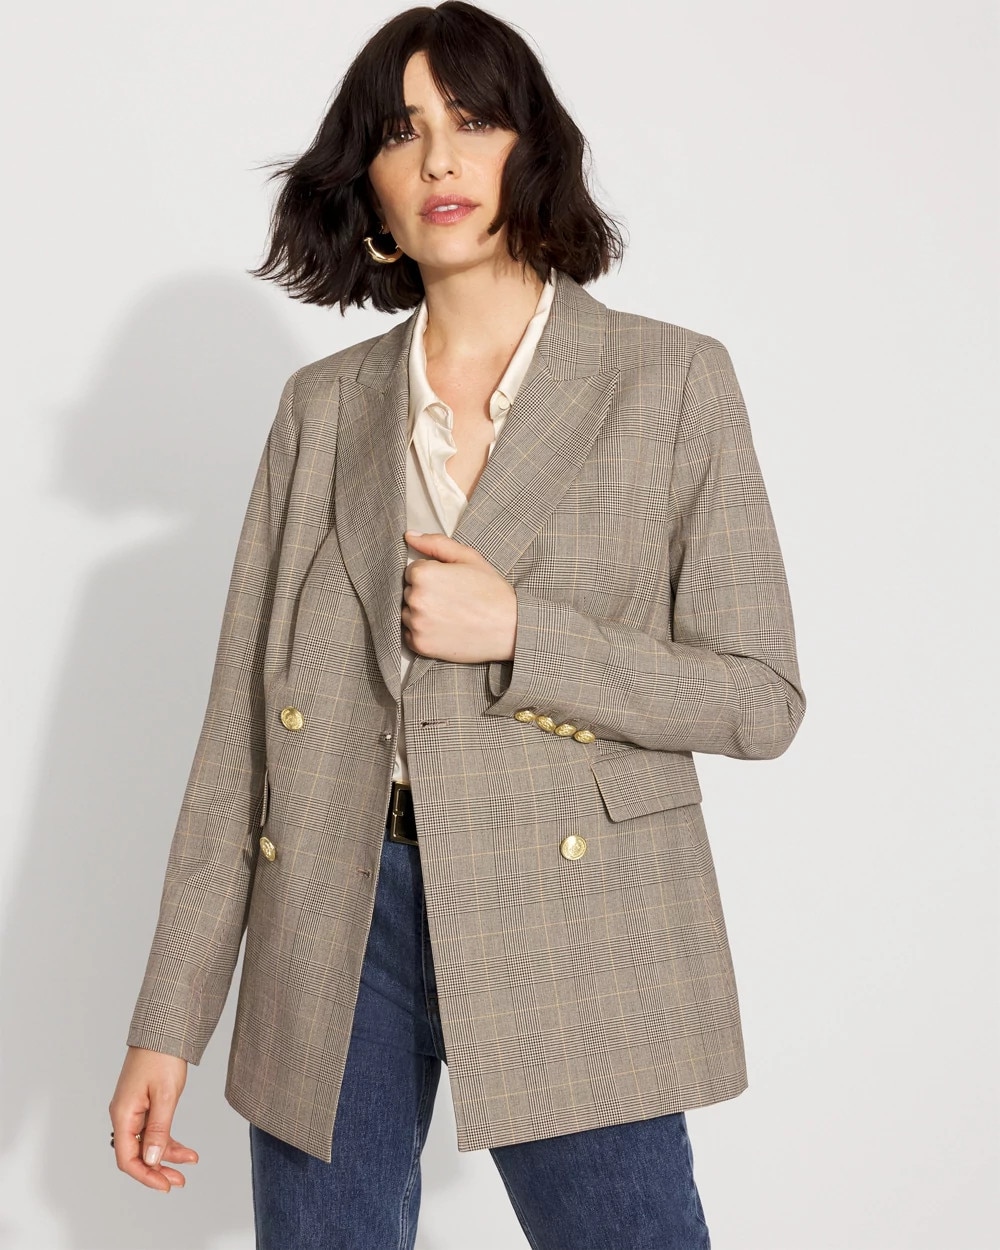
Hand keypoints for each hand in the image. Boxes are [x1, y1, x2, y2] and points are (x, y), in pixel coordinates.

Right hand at [109, 1046, 197, 1191]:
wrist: (163, 1030)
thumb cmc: (162, 1057)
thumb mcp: (165, 1095)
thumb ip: (158, 1129)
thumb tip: (150, 1160)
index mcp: (123, 1114)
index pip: (127, 1158)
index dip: (145, 1175)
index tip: (165, 1185)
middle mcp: (124, 1115)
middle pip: (135, 1154)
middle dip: (157, 1170)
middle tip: (179, 1181)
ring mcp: (134, 1110)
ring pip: (147, 1143)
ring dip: (166, 1157)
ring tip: (189, 1164)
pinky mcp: (144, 1104)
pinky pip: (153, 1130)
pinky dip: (168, 1141)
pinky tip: (186, 1150)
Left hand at [402, 531, 517, 662]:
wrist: (510, 628)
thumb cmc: (491, 591)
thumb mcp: (468, 558)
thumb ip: (435, 544)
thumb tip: (408, 536)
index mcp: (423, 574)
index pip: (412, 571)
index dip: (432, 575)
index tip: (450, 584)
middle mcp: (415, 599)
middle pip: (409, 592)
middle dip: (426, 594)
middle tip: (453, 600)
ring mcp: (416, 624)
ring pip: (409, 613)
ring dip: (422, 614)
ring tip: (450, 615)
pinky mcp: (420, 645)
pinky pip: (410, 635)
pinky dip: (423, 633)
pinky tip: (445, 629)